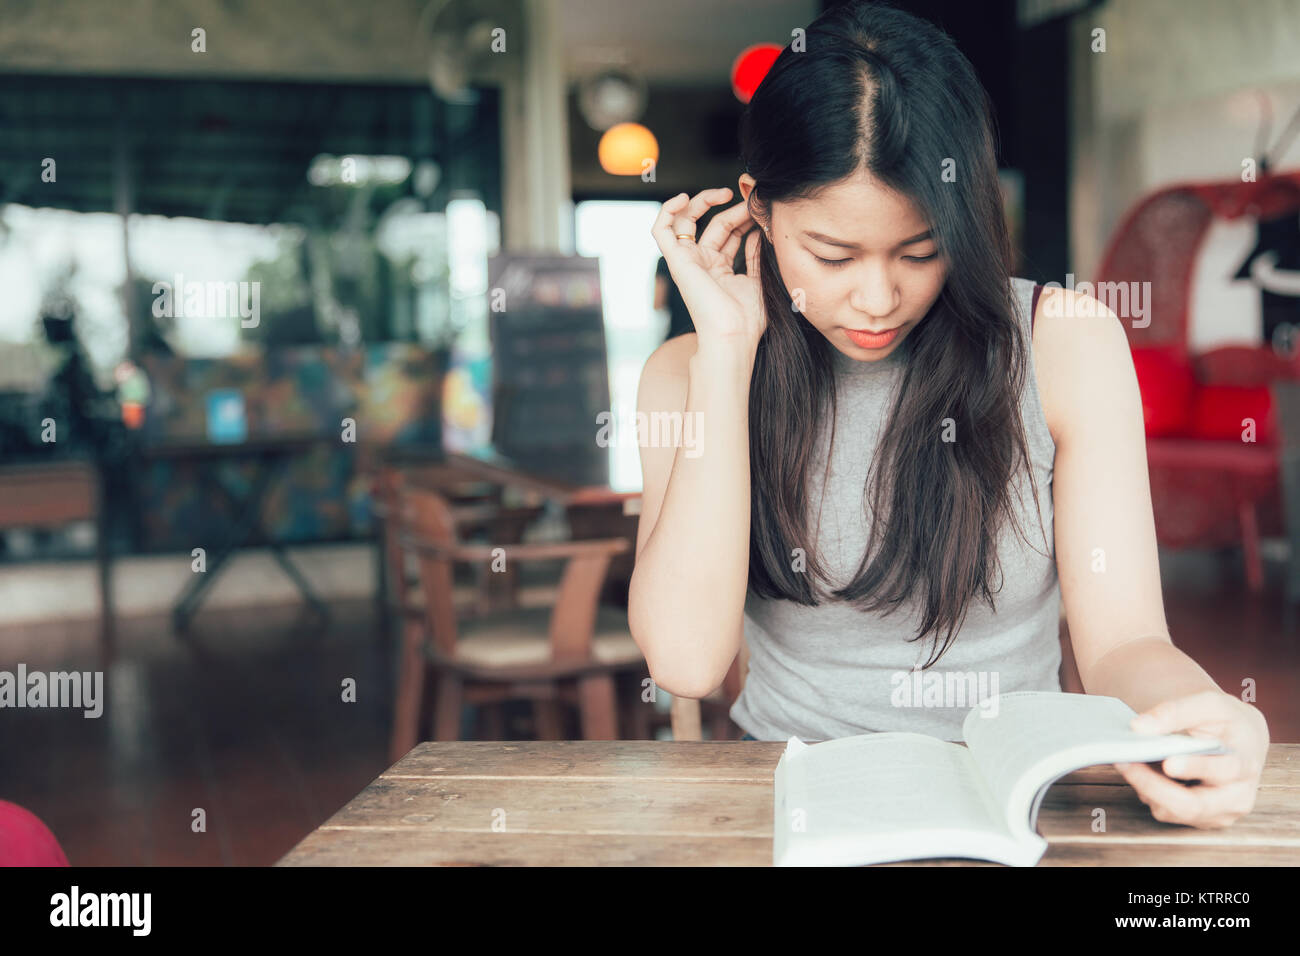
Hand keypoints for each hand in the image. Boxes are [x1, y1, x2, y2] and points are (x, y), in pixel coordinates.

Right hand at [651, 187, 765, 352]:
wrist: (732, 335)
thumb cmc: (747, 319)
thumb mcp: (758, 278)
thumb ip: (754, 253)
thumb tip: (757, 229)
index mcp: (720, 268)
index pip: (729, 232)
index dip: (744, 216)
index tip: (761, 209)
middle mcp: (702, 263)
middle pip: (714, 223)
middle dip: (735, 209)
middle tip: (753, 201)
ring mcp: (688, 261)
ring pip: (687, 220)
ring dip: (705, 201)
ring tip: (726, 192)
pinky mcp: (675, 261)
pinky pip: (661, 230)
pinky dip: (667, 211)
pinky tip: (684, 198)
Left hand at [1114, 690, 1268, 828]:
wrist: (1240, 740)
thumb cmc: (1224, 720)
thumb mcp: (1209, 704)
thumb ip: (1175, 712)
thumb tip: (1138, 727)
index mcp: (1246, 763)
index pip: (1225, 770)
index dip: (1196, 768)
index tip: (1169, 762)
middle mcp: (1237, 796)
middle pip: (1194, 804)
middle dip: (1155, 786)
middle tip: (1125, 763)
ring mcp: (1219, 812)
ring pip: (1175, 811)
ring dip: (1145, 788)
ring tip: (1124, 762)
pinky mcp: (1200, 818)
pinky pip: (1168, 812)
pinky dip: (1148, 792)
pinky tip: (1136, 771)